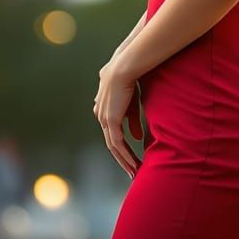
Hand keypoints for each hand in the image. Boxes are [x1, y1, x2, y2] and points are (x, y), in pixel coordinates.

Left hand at [92, 54, 142, 178]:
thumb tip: (137, 138)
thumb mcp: (132, 103)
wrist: (125, 66)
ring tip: (135, 172)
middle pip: (111, 143)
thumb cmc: (130, 78)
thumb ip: (132, 121)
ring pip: (114, 146)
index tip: (130, 157)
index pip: (112, 132)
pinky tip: (134, 164)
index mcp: (103, 108)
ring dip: (125, 160)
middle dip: (122, 158)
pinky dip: (126, 155)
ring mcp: (104, 119)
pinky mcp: (111, 120)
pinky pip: (118, 143)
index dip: (121, 146)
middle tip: (132, 171)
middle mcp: (101, 115)